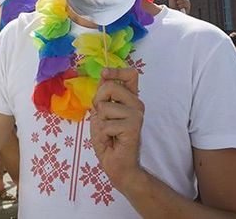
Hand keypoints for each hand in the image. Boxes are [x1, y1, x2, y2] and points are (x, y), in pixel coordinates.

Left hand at [89, 68, 143, 192]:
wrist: (116, 165)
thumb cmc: (108, 140)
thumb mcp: (101, 113)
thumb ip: (103, 95)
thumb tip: (104, 74)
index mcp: (130, 99)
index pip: (131, 75)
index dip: (116, 71)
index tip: (105, 73)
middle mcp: (136, 104)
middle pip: (111, 86)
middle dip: (98, 102)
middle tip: (103, 119)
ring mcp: (136, 115)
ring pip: (105, 107)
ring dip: (100, 122)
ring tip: (109, 132)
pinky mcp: (133, 127)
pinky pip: (106, 124)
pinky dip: (103, 134)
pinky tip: (111, 140)